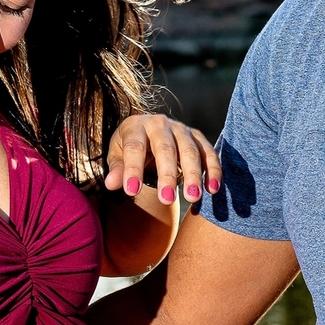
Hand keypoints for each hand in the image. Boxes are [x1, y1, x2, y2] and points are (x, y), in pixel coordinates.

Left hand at [104, 114, 220, 206]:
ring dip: (193, 175)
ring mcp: (181, 129)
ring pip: (190, 151)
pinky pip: (208, 153)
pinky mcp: (197, 137)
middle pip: (165, 149)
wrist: (147, 131)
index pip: (134, 148)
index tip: (131, 191)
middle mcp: (159, 123)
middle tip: (166, 200)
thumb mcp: (117, 155)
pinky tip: (212, 190)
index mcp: (135, 126)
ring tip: (192, 198)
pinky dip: (213, 170)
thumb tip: (112, 184)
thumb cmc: (129, 147)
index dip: (133, 169)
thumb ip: (117, 169)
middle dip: (166, 175)